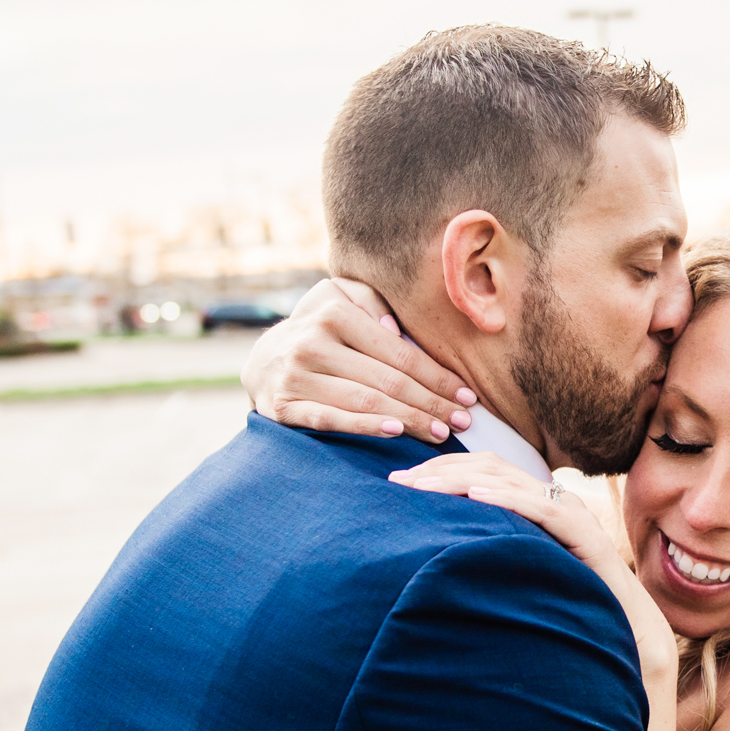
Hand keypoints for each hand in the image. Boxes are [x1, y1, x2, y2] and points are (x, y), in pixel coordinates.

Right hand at [241, 278, 476, 442]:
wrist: (262, 360)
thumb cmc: (320, 329)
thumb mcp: (340, 298)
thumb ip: (370, 300)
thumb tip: (393, 327)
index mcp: (334, 313)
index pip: (399, 353)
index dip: (437, 376)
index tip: (467, 395)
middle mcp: (312, 343)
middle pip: (387, 380)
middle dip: (431, 403)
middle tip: (463, 421)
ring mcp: (296, 376)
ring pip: (365, 402)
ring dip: (409, 420)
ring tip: (440, 432)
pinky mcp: (284, 407)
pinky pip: (330, 419)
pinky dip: (364, 426)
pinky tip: (394, 432)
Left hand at [389, 454, 675, 683]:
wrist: (627, 635)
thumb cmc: (569, 610)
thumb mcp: (516, 574)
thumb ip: (489, 554)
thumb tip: (435, 555)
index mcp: (535, 503)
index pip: (482, 471)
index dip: (440, 471)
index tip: (397, 485)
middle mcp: (553, 499)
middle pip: (490, 467)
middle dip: (440, 470)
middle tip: (397, 482)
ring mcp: (572, 513)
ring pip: (510, 480)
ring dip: (461, 480)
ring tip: (422, 487)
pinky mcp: (586, 534)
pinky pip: (544, 509)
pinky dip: (507, 499)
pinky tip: (474, 498)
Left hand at [392, 451, 680, 730]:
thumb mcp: (498, 686)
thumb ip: (477, 640)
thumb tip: (401, 624)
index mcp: (575, 598)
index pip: (528, 512)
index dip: (470, 486)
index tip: (406, 489)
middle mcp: (606, 593)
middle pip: (539, 497)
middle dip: (466, 474)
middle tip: (401, 479)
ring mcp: (626, 606)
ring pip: (561, 507)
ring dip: (488, 484)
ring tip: (426, 485)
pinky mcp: (637, 625)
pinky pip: (584, 543)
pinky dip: (529, 513)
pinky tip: (479, 503)